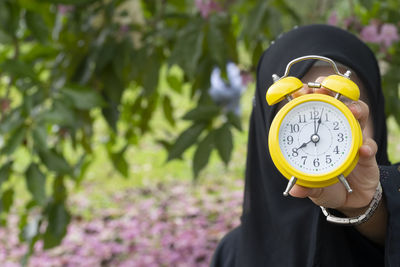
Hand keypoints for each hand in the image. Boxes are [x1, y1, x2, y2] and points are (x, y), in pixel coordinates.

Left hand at [288, 77, 378, 213]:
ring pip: (357, 114)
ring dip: (355, 109)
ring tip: (351, 111)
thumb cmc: (326, 185)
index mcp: (314, 132)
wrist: (351, 199)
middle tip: (323, 88)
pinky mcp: (367, 151)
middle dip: (329, 88)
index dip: (304, 94)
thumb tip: (295, 189)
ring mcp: (352, 137)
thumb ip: (306, 186)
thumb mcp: (313, 186)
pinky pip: (369, 144)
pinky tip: (362, 150)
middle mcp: (333, 129)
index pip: (309, 107)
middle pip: (334, 100)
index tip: (299, 89)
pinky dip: (367, 146)